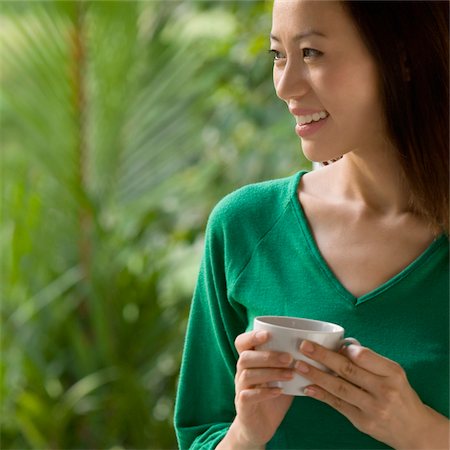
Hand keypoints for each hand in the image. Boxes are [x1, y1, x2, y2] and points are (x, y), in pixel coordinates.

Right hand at [230, 330, 294, 447]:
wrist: (259, 426)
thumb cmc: (274, 394)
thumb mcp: (283, 376)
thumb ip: (291, 363)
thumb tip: (316, 348)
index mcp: (250, 361)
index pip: (242, 342)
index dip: (252, 336)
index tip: (269, 334)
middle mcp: (242, 372)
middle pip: (246, 357)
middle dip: (268, 356)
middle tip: (288, 358)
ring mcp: (241, 388)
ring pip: (247, 375)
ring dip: (270, 372)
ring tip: (290, 374)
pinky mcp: (243, 405)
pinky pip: (248, 395)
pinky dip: (264, 392)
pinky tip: (280, 391)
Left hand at [295, 341, 449, 448]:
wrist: (413, 429)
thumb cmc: (398, 392)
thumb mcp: (393, 372)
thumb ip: (370, 360)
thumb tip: (342, 346)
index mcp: (392, 373)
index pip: (367, 357)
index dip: (348, 350)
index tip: (332, 341)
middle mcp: (384, 391)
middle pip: (348, 370)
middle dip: (323, 357)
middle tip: (304, 346)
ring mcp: (372, 408)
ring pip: (339, 388)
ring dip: (316, 375)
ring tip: (299, 365)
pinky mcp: (362, 422)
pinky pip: (337, 405)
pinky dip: (321, 395)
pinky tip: (307, 387)